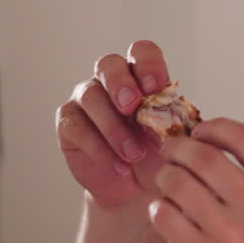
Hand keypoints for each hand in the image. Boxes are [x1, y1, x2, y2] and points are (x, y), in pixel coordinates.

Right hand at [56, 40, 172, 208]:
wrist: (137, 190)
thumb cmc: (159, 155)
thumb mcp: (174, 138)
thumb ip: (174, 121)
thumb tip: (173, 114)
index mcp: (141, 77)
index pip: (141, 53)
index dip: (148, 65)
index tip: (157, 88)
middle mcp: (110, 81)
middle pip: (108, 64)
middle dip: (120, 83)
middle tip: (133, 108)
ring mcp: (86, 100)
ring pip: (91, 96)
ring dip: (113, 126)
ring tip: (135, 154)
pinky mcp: (69, 124)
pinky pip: (76, 126)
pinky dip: (99, 148)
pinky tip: (119, 166)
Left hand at [147, 118, 243, 242]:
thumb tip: (225, 152)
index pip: (243, 136)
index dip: (215, 128)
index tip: (204, 132)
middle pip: (201, 155)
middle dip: (180, 147)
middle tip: (173, 150)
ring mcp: (226, 232)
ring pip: (176, 182)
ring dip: (166, 176)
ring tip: (169, 181)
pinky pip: (165, 216)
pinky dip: (160, 208)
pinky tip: (168, 213)